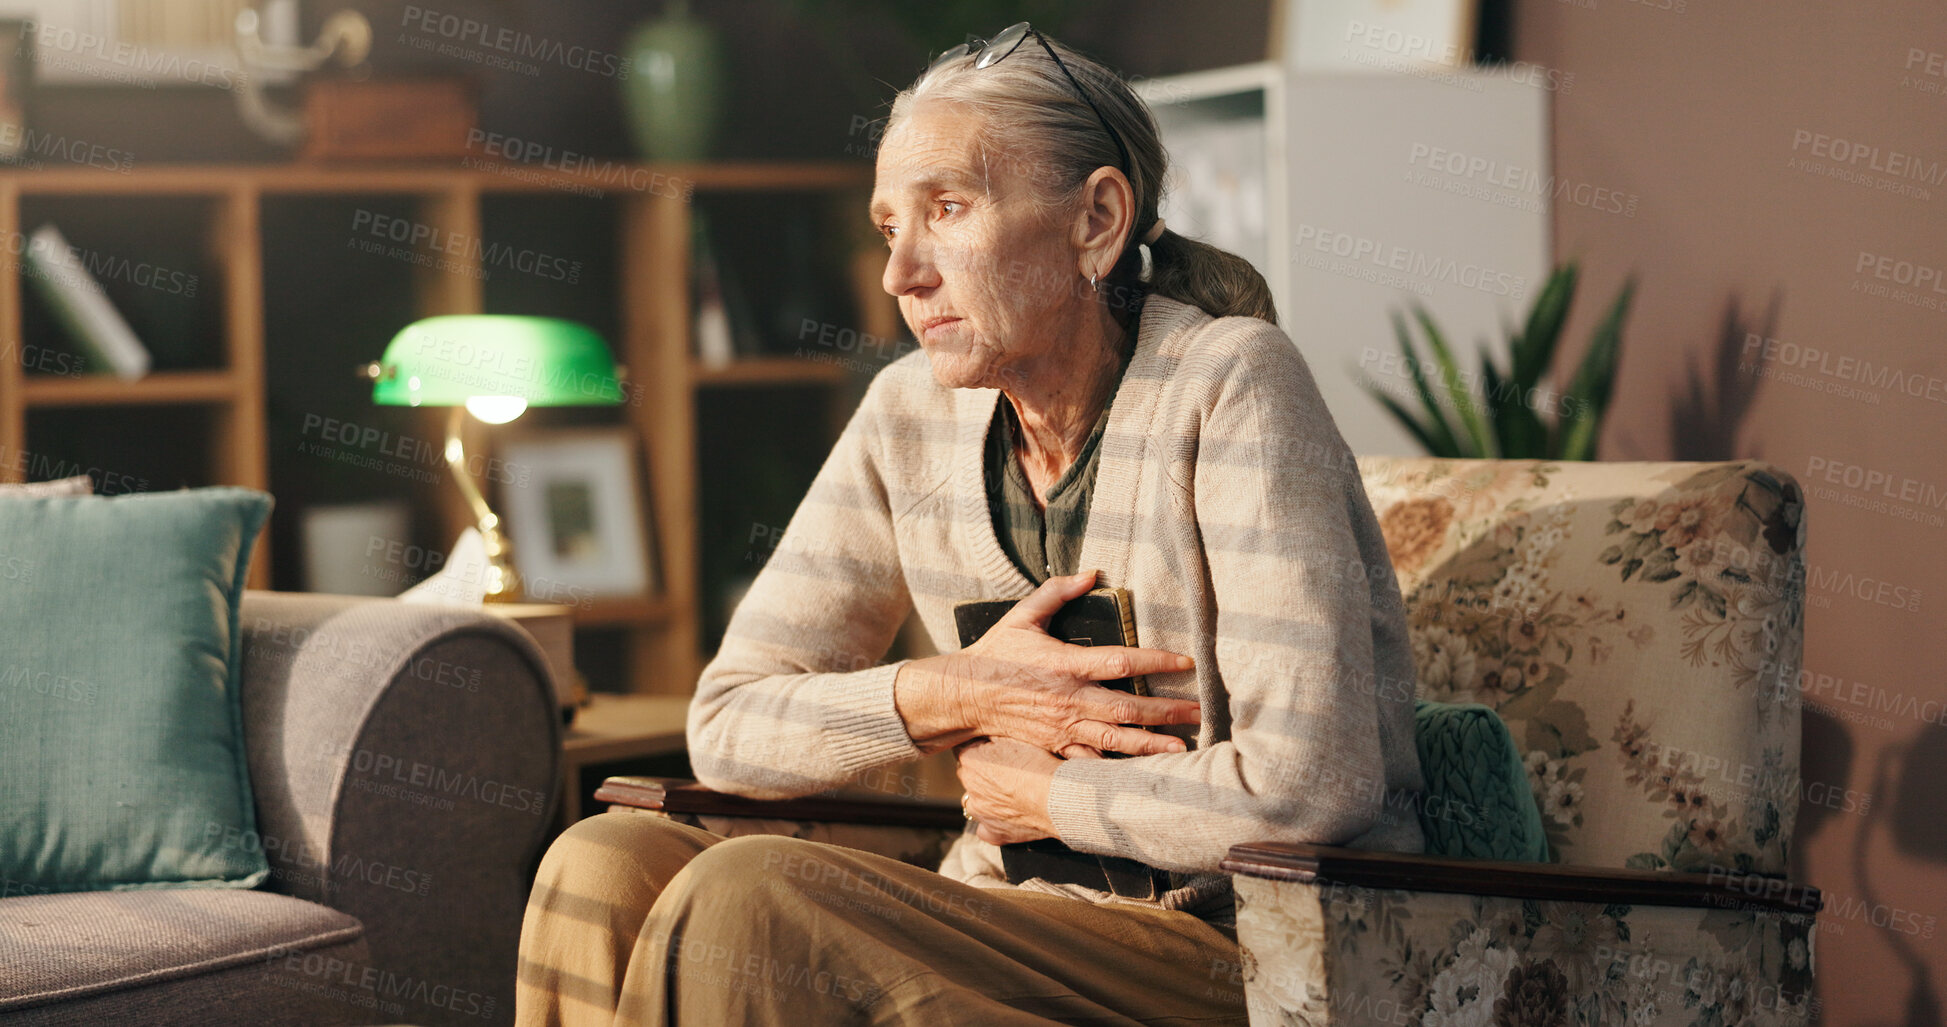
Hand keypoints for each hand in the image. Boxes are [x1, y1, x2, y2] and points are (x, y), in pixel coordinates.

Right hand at [895, 570, 1200, 755]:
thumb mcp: (1023, 616)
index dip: (1156, 662)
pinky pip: (1091, 760)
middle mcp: (1069, 699)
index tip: (1186, 662)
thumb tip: (1091, 574)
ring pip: (1115, 739)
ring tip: (1182, 748)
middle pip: (1127, 708)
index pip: (1120, 662)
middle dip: (1166, 711)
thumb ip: (1057, 593)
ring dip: (1151, 744)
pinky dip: (1117, 767)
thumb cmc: (996, 653)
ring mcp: (1063, 727)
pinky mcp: (1055, 745)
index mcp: (1066, 664)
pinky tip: (1142, 772)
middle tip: (1199, 712)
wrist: (965, 696)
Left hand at [956, 736, 1068, 845]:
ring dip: (987, 795)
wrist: (1059, 796)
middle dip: (983, 769)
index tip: (996, 744)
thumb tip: (984, 727)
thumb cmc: (1040, 761)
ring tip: (1012, 790)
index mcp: (971, 760)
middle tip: (1010, 766)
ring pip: (975, 800)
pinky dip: (993, 823)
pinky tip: (1008, 815)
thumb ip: (994, 731)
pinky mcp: (995, 833)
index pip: (964, 747)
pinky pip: (985, 828)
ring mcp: (981, 812)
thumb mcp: (1016, 733)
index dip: (981, 744)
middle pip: (969, 773)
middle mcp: (970, 786)